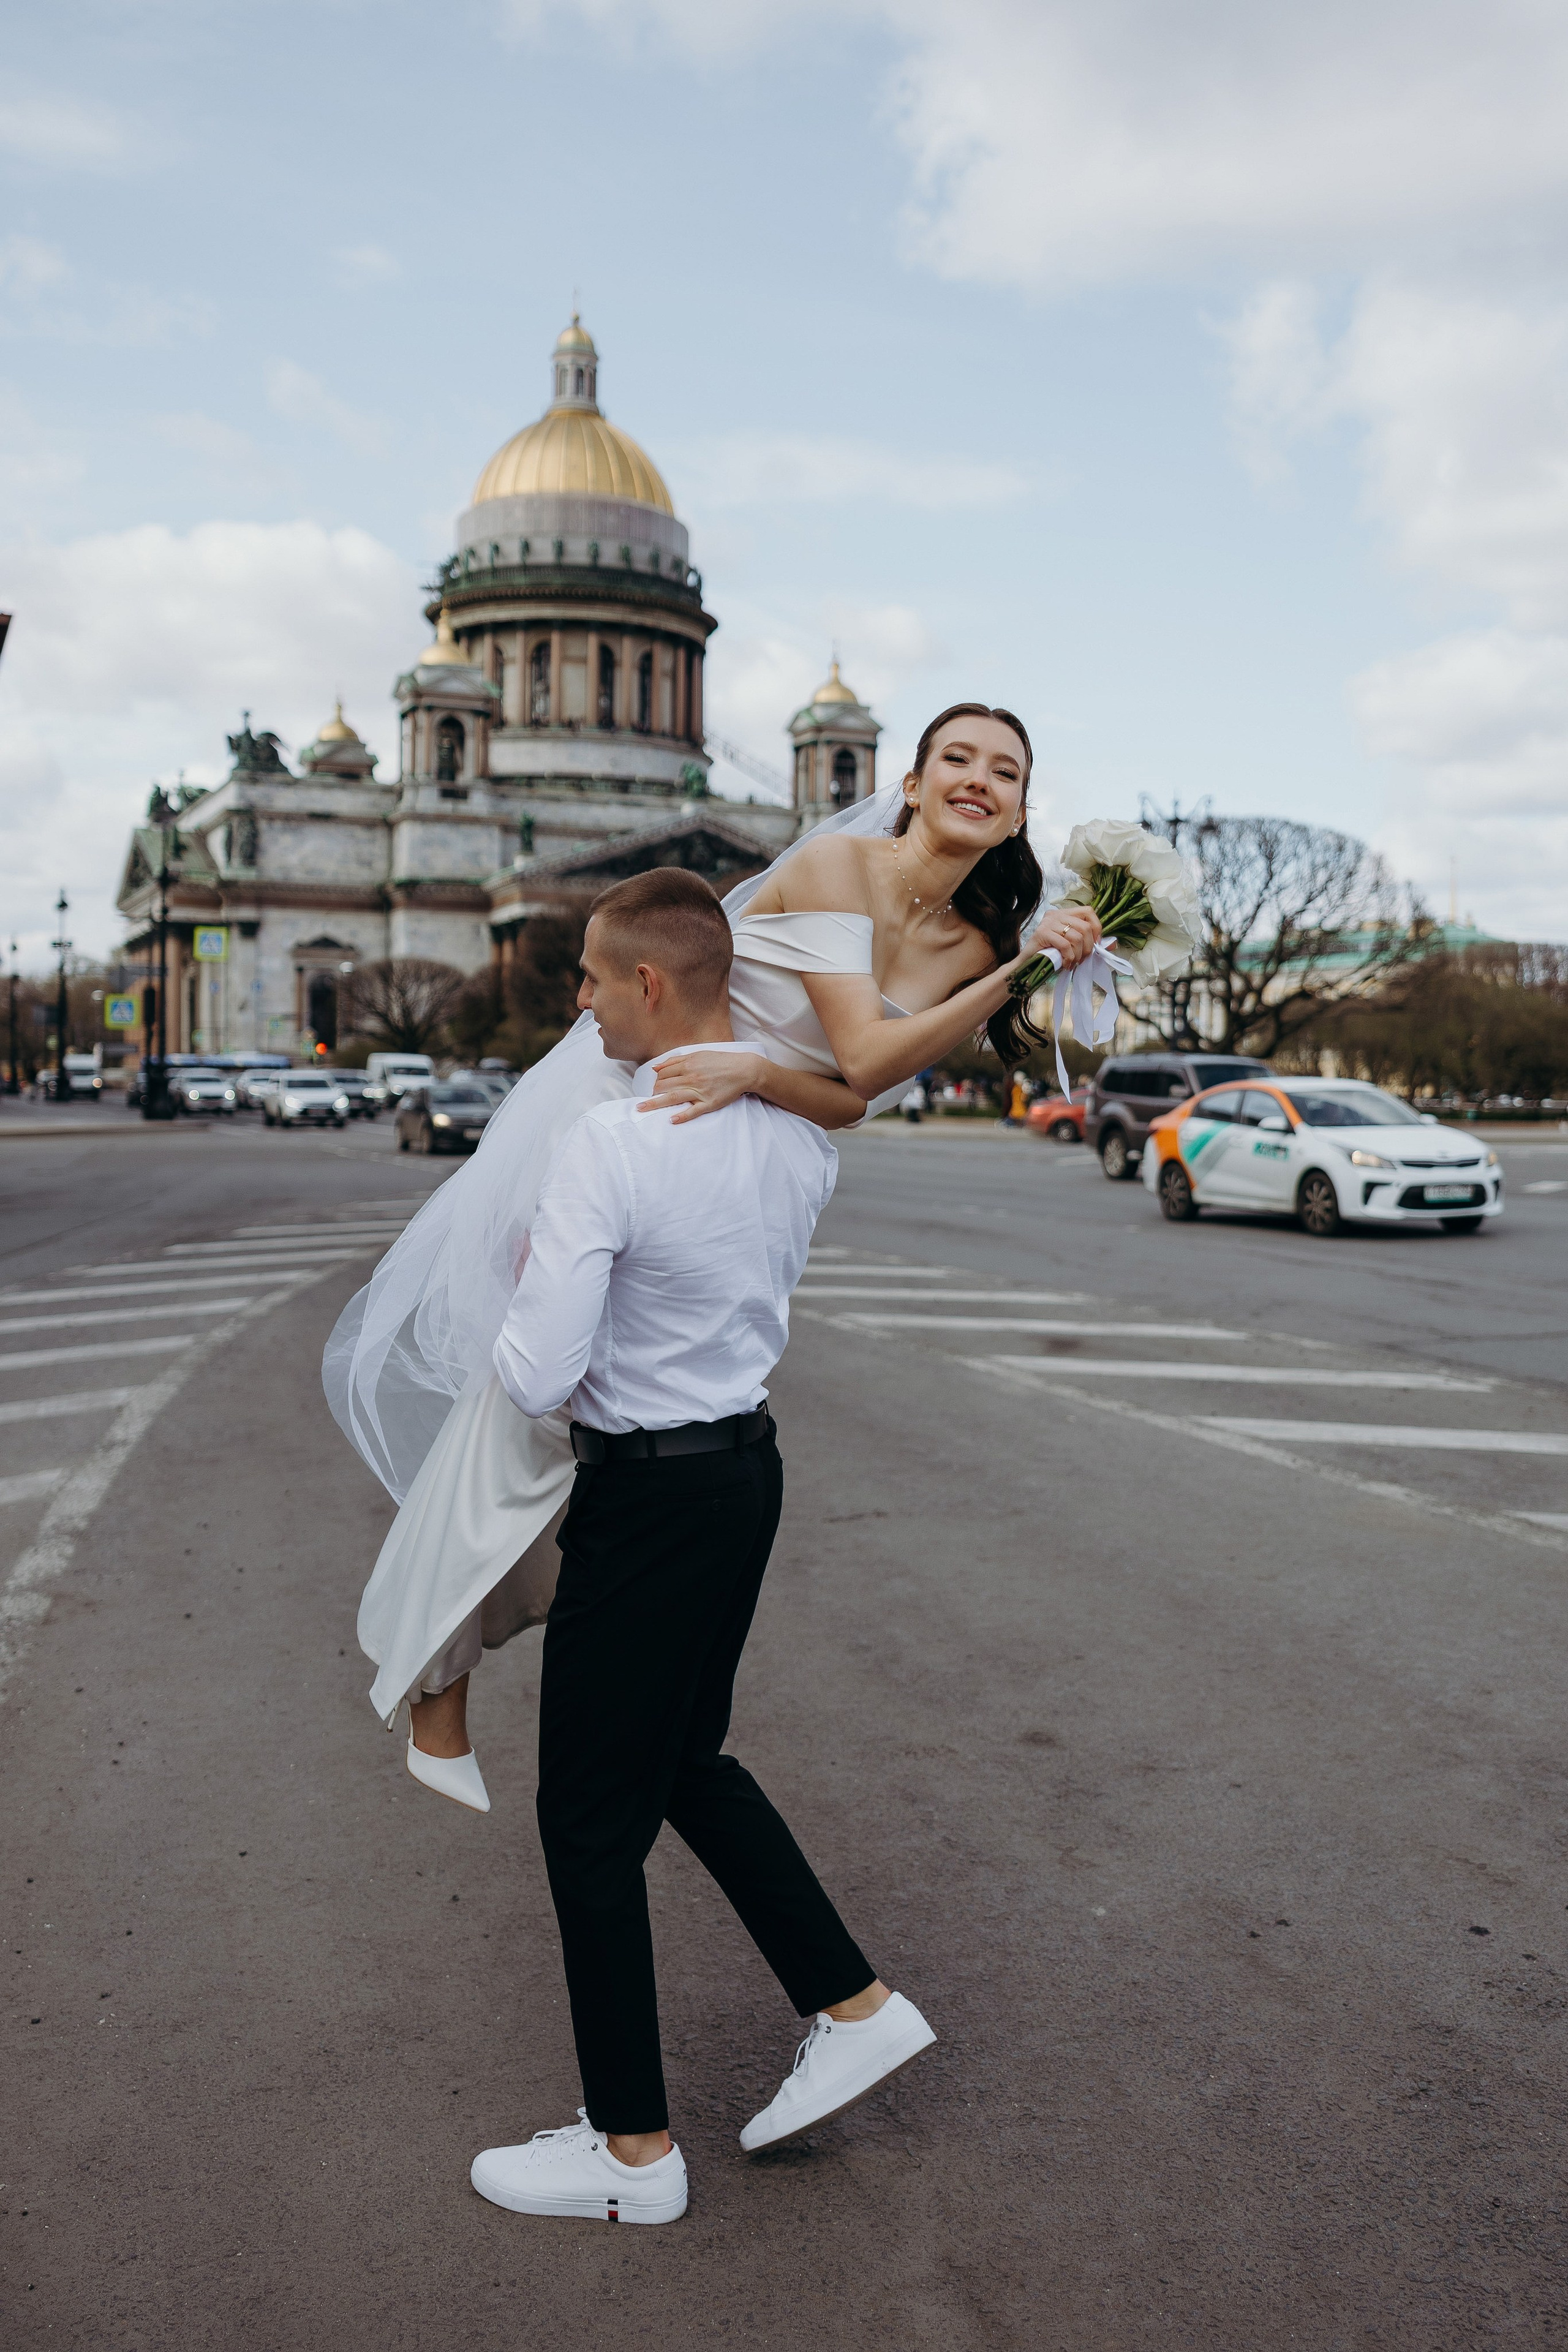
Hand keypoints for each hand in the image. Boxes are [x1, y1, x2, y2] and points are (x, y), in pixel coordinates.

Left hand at [638, 1049, 769, 1125]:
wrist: (744, 1070)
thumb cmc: (720, 1061)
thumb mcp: (697, 1055)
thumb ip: (676, 1061)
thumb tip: (655, 1067)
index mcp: (688, 1065)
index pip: (663, 1074)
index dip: (654, 1081)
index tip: (651, 1088)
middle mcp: (691, 1078)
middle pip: (664, 1086)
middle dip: (652, 1093)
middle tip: (645, 1100)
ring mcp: (700, 1091)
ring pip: (673, 1097)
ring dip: (655, 1104)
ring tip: (642, 1108)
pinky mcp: (709, 1103)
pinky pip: (693, 1111)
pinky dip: (682, 1116)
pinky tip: (671, 1120)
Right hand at [1026, 905, 1101, 969]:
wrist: (1027, 966)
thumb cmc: (1051, 956)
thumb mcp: (1072, 946)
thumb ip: (1089, 942)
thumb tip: (1112, 945)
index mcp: (1064, 913)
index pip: (1088, 911)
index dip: (1096, 927)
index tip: (1095, 944)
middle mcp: (1056, 914)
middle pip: (1085, 926)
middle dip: (1088, 947)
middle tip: (1082, 960)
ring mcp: (1048, 922)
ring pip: (1077, 937)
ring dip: (1078, 955)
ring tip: (1072, 963)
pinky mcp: (1042, 933)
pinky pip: (1065, 945)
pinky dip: (1069, 958)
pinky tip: (1065, 964)